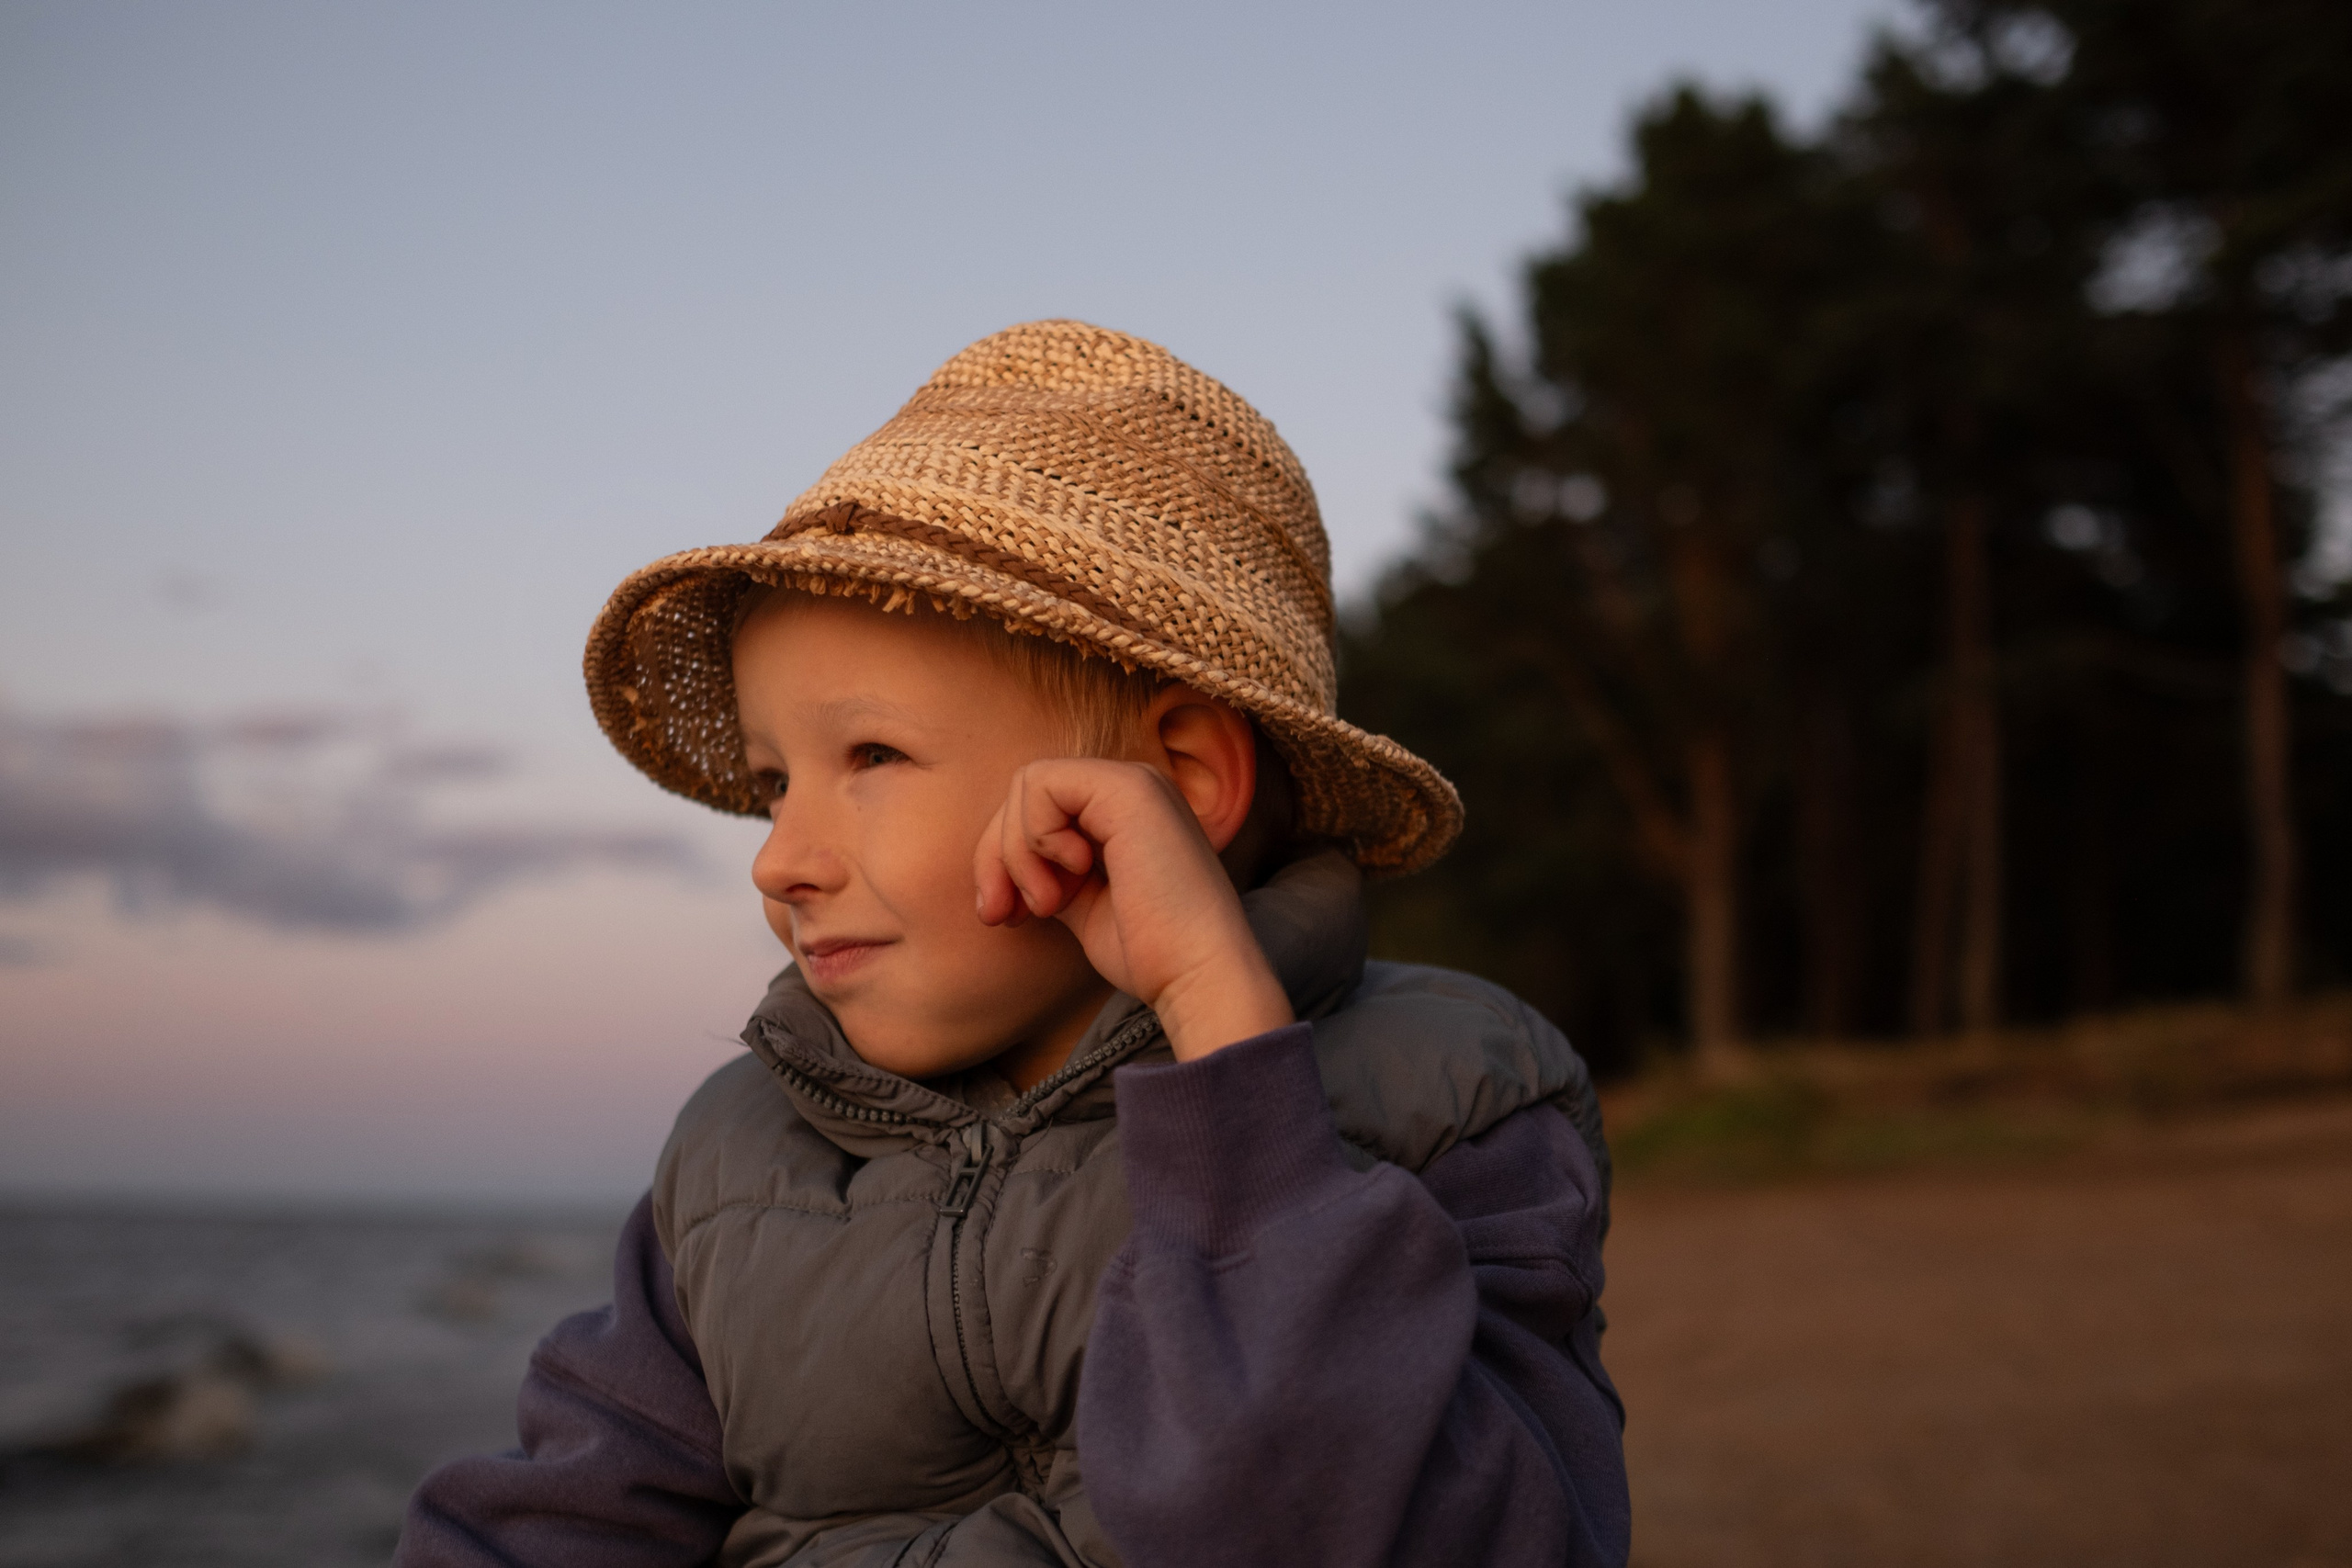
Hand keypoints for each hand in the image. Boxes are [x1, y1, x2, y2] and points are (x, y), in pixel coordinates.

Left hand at [974, 758, 1291, 1061]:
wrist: (1197, 975)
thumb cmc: (1149, 952)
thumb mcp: (1082, 903)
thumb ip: (1050, 871)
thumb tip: (999, 864)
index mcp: (1125, 810)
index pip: (1037, 807)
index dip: (1004, 859)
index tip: (1007, 916)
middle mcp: (1132, 785)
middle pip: (1025, 793)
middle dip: (995, 858)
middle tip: (1002, 916)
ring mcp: (1133, 781)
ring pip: (1027, 785)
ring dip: (1016, 854)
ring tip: (1047, 905)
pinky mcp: (1128, 788)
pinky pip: (1041, 784)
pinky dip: (1035, 837)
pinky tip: (1072, 876)